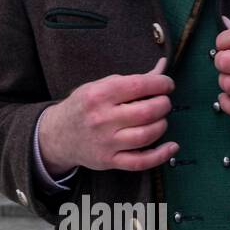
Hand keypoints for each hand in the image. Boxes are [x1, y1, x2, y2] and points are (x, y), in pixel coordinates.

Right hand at [39, 57, 176, 175]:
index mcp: (98, 95)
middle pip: (147, 111)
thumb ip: (131, 80)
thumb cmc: (83, 107)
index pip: (138, 85)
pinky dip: (161, 155)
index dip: (161, 84)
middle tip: (163, 102)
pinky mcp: (109, 161)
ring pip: (146, 135)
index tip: (166, 85)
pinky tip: (171, 146)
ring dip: (162, 125)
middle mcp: (101, 118)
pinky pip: (141, 162)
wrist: (57, 135)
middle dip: (164, 104)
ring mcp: (105, 142)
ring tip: (160, 119)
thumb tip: (162, 68)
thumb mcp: (99, 87)